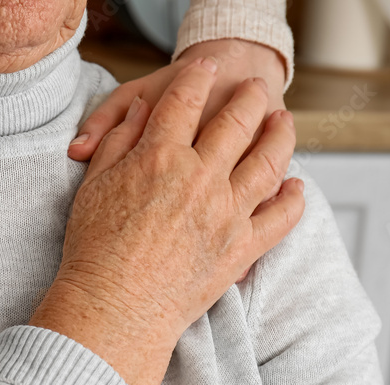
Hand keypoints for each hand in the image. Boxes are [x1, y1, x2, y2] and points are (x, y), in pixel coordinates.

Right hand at [70, 39, 287, 285]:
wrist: (113, 310)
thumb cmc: (94, 252)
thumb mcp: (93, 185)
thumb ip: (119, 141)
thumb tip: (143, 110)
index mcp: (158, 157)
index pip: (184, 101)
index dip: (196, 78)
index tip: (204, 68)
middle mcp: (199, 179)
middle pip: (236, 122)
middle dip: (248, 96)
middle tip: (255, 86)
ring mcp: (226, 213)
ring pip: (269, 160)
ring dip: (281, 134)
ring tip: (284, 120)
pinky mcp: (242, 249)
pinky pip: (281, 217)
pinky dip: (293, 199)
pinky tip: (297, 186)